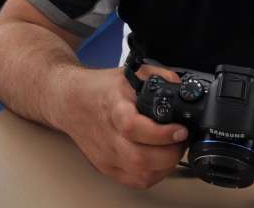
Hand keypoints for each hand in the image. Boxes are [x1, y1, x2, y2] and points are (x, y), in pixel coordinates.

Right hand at [57, 66, 187, 188]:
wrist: (71, 102)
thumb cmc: (100, 89)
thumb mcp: (131, 73)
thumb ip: (160, 77)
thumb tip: (181, 89)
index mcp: (113, 107)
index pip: (133, 127)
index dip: (161, 133)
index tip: (179, 130)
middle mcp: (108, 135)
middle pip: (139, 158)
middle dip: (169, 154)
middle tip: (180, 141)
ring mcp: (106, 155)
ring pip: (139, 174)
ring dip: (164, 166)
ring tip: (171, 150)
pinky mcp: (106, 167)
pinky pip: (135, 181)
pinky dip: (153, 174)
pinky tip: (158, 161)